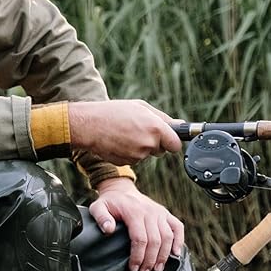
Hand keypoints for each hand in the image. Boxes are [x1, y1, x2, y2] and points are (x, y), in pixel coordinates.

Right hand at [68, 99, 182, 164]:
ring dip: (140, 147)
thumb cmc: (114, 112)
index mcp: (156, 129)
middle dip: (154, 143)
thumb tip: (180, 125)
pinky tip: (119, 141)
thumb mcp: (141, 107)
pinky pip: (134, 159)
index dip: (171, 142)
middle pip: (160, 150)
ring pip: (146, 155)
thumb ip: (163, 118)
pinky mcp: (127, 163)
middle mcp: (148, 144)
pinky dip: (129, 152)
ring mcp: (137, 156)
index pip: (175, 145)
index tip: (168, 139)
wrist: (90, 125)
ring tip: (125, 133)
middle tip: (139, 130)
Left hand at [89, 177, 183, 270]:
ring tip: (157, 269)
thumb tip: (108, 230)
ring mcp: (160, 212)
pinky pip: (178, 227)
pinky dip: (179, 241)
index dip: (138, 256)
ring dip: (163, 256)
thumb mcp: (98, 207)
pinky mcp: (166, 214)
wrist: (121, 190)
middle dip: (150, 260)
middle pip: (155, 241)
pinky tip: (175, 254)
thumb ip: (101, 217)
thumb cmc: (110, 202)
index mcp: (134, 211)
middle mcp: (150, 212)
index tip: (133, 268)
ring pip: (168, 237)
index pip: (140, 238)